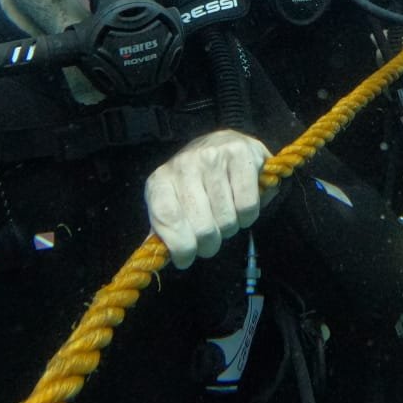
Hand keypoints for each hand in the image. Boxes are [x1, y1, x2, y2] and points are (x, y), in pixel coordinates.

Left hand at [145, 129, 273, 268]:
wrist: (222, 144)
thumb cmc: (196, 183)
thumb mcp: (172, 203)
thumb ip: (164, 229)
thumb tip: (154, 254)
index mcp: (161, 180)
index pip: (168, 219)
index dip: (180, 246)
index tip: (187, 257)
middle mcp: (185, 164)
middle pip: (203, 229)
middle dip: (210, 243)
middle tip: (212, 235)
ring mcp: (213, 156)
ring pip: (227, 220)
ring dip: (230, 227)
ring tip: (226, 213)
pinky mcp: (241, 153)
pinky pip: (247, 206)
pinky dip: (248, 215)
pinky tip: (241, 204)